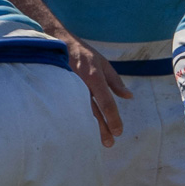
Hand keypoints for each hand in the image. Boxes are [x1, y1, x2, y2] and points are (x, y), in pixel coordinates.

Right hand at [59, 28, 131, 146]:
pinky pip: (69, 108)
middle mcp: (80, 84)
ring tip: (95, 142)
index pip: (106, 102)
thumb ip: (115, 81)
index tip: (118, 131)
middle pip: (92, 112)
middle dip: (101, 129)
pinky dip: (75, 120)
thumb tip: (129, 97)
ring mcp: (68, 87)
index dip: (113, 118)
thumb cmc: (83, 53)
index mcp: (93, 76)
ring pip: (80, 113)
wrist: (56, 41)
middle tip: (109, 144)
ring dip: (89, 129)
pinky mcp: (59, 90)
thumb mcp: (103, 63)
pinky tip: (78, 131)